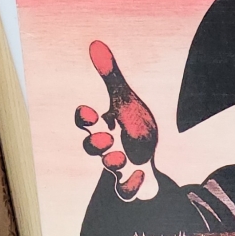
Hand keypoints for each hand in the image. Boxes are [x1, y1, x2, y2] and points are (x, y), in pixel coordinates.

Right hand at [75, 42, 158, 200]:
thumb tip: (95, 44)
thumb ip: (111, 75)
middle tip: (108, 137)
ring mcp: (120, 165)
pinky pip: (126, 192)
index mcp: (105, 124)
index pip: (85, 121)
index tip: (91, 112)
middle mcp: (109, 146)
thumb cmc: (133, 126)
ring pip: (108, 168)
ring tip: (123, 156)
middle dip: (96, 143)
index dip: (84, 118)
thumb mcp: (125, 99)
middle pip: (91, 148)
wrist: (150, 156)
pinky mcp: (132, 182)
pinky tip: (140, 175)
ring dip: (113, 161)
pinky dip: (131, 186)